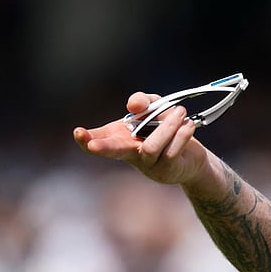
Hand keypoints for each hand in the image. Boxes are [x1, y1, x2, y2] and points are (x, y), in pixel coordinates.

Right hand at [72, 91, 208, 185]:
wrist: (192, 156)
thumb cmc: (168, 130)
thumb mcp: (156, 108)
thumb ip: (144, 101)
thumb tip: (134, 105)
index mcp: (122, 138)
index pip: (98, 140)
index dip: (86, 139)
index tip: (78, 133)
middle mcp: (131, 153)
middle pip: (114, 151)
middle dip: (103, 148)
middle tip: (93, 145)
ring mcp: (148, 165)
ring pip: (151, 148)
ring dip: (167, 126)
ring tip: (180, 111)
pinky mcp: (167, 171)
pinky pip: (171, 152)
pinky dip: (181, 135)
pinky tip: (188, 124)